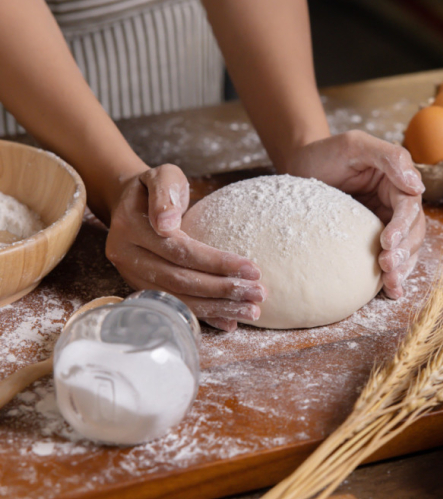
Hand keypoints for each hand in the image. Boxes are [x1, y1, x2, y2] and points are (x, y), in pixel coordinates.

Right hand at [106, 164, 265, 331]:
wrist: (128, 204)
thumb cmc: (153, 188)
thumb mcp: (160, 176)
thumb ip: (165, 193)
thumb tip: (167, 223)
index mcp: (132, 228)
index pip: (180, 250)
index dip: (216, 262)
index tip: (251, 268)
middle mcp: (128, 256)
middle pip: (181, 280)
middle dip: (223, 290)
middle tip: (259, 293)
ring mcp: (133, 276)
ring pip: (179, 298)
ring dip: (218, 307)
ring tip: (252, 310)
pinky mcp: (143, 288)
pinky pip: (175, 305)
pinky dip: (204, 316)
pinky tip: (229, 322)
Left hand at [285, 131, 425, 298]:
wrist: (300, 166)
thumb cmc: (326, 153)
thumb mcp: (355, 145)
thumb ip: (389, 157)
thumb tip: (417, 185)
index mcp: (396, 183)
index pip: (408, 207)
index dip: (402, 226)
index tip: (387, 242)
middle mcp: (395, 205)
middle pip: (412, 232)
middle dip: (404, 252)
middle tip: (388, 268)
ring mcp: (383, 223)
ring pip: (405, 249)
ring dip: (402, 268)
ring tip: (391, 286)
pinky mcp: (369, 240)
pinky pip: (388, 258)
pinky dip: (391, 275)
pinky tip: (390, 291)